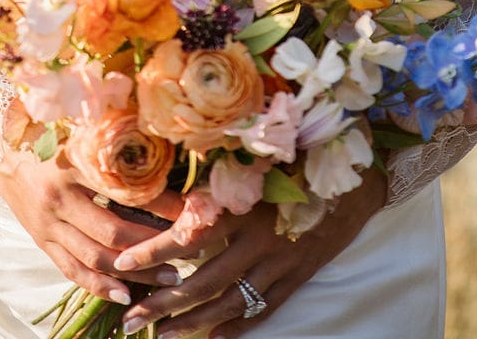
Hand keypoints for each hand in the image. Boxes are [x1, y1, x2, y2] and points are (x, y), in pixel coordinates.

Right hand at [0, 144, 187, 306]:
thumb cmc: (45, 132)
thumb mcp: (78, 131)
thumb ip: (112, 145)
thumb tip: (161, 158)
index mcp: (72, 164)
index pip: (124, 190)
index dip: (160, 203)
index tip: (191, 211)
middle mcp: (59, 198)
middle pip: (111, 232)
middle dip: (152, 246)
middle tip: (187, 252)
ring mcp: (48, 224)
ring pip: (94, 258)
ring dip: (133, 272)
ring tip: (168, 278)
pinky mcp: (41, 241)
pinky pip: (71, 270)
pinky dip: (98, 286)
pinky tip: (125, 295)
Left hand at [112, 166, 388, 337]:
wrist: (355, 176)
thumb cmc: (298, 156)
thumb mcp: (255, 160)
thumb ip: (217, 176)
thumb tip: (170, 184)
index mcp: (241, 205)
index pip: (187, 236)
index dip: (152, 251)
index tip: (120, 262)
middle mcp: (257, 239)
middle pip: (202, 282)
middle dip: (163, 303)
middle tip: (131, 319)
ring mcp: (279, 263)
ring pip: (229, 303)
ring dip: (193, 323)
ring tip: (163, 336)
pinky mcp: (298, 275)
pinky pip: (263, 309)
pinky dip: (237, 327)